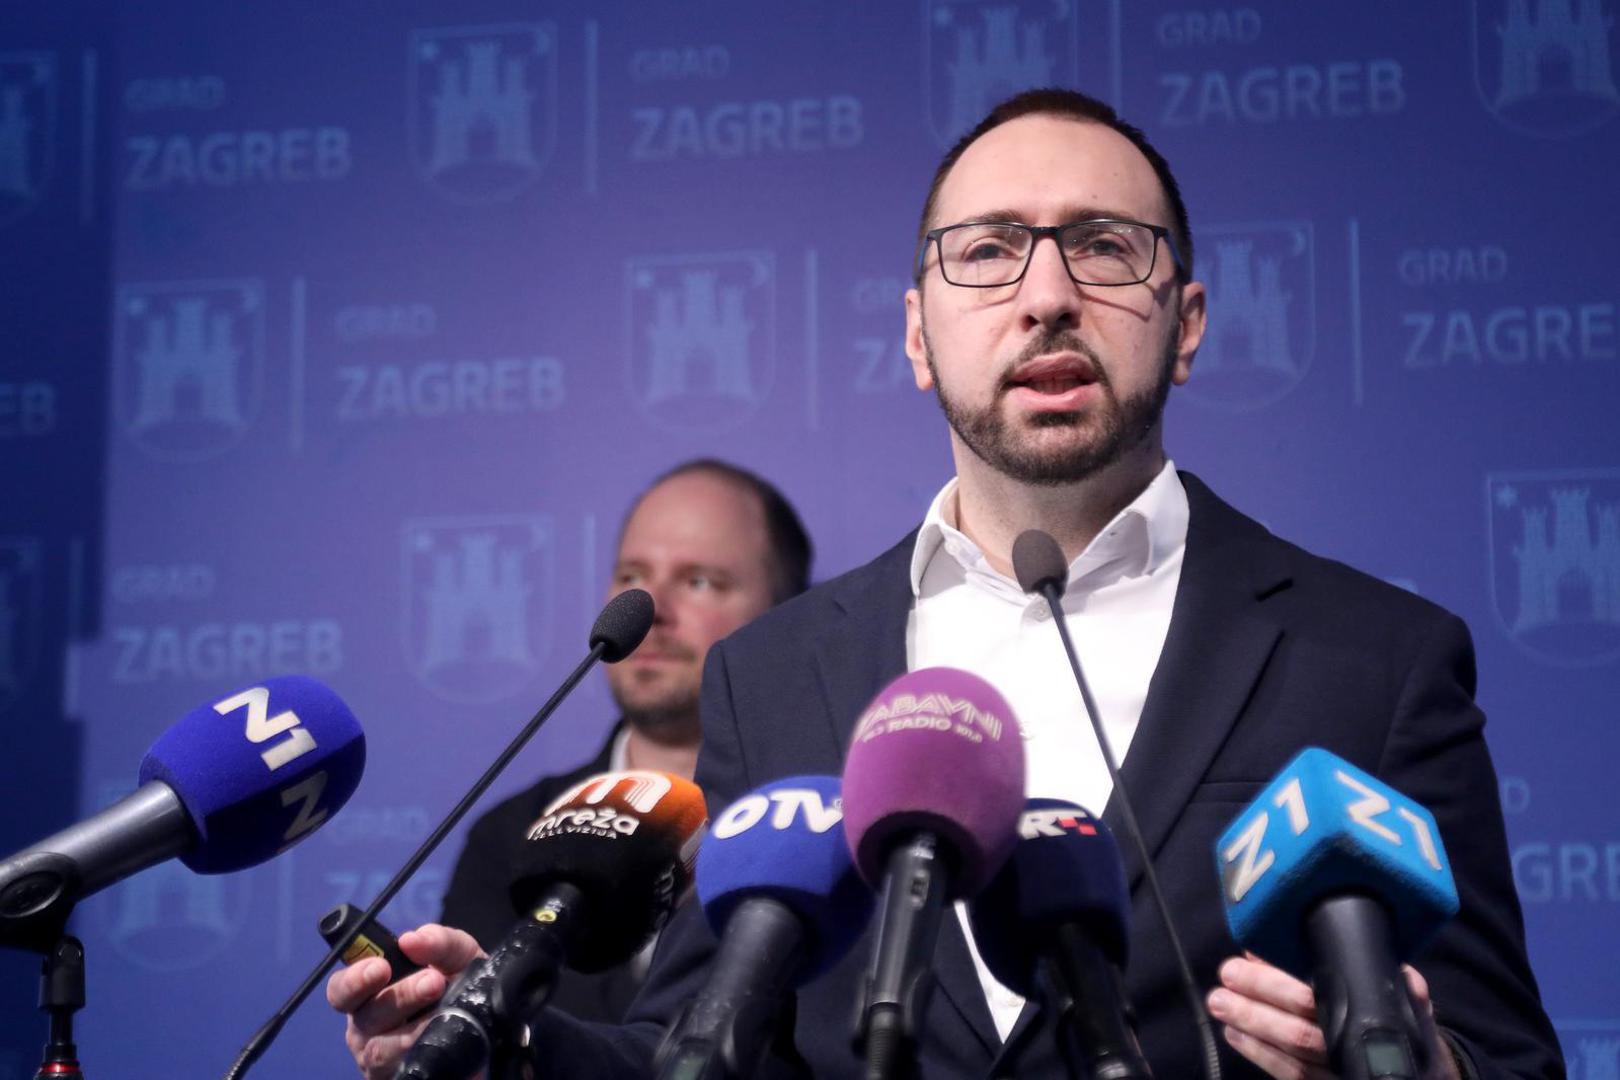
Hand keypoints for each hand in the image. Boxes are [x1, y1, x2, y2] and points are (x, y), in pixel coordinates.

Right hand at [325, 922, 484, 1079]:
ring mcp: (379, 1058)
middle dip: (401, 996)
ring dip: (416, 1028)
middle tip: (433, 981)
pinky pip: (404, 1071)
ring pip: (382, 1049)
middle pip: (365, 1016)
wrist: (492, 1028)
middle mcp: (367, 1026)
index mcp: (371, 992)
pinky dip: (424, 1054)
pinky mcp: (399, 1078)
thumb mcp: (458, 956)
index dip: (354, 979)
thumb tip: (411, 939)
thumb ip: (439, 942)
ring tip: (446, 1010)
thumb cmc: (461, 985)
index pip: (342, 988)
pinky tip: (444, 1040)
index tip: (381, 967)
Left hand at [1206, 953, 1460, 1079]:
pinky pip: (1290, 1075)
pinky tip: (1234, 1034)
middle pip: (1300, 1030)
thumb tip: (1323, 942)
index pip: (1321, 999)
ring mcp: (1339, 1074)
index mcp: (1375, 1020)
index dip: (1281, 982)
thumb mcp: (1404, 1000)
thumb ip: (1373, 974)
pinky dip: (1259, 1054)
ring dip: (1251, 1026)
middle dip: (1260, 1000)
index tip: (1250, 957)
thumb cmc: (1407, 1029)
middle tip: (1228, 973)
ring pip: (1291, 1055)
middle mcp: (1352, 1051)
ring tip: (1219, 1001)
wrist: (1428, 1077)